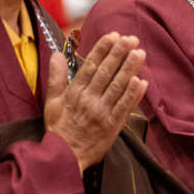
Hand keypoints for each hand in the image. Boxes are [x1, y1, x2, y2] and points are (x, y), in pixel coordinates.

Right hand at [44, 33, 147, 171]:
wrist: (64, 157)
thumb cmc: (58, 128)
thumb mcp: (52, 102)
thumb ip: (56, 77)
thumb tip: (57, 53)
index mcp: (74, 92)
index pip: (90, 66)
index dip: (103, 50)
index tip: (113, 36)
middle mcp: (88, 100)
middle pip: (106, 73)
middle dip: (119, 54)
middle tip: (131, 39)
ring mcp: (101, 113)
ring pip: (118, 87)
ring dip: (130, 69)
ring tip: (140, 53)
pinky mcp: (112, 126)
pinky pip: (124, 107)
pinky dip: (133, 94)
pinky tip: (142, 81)